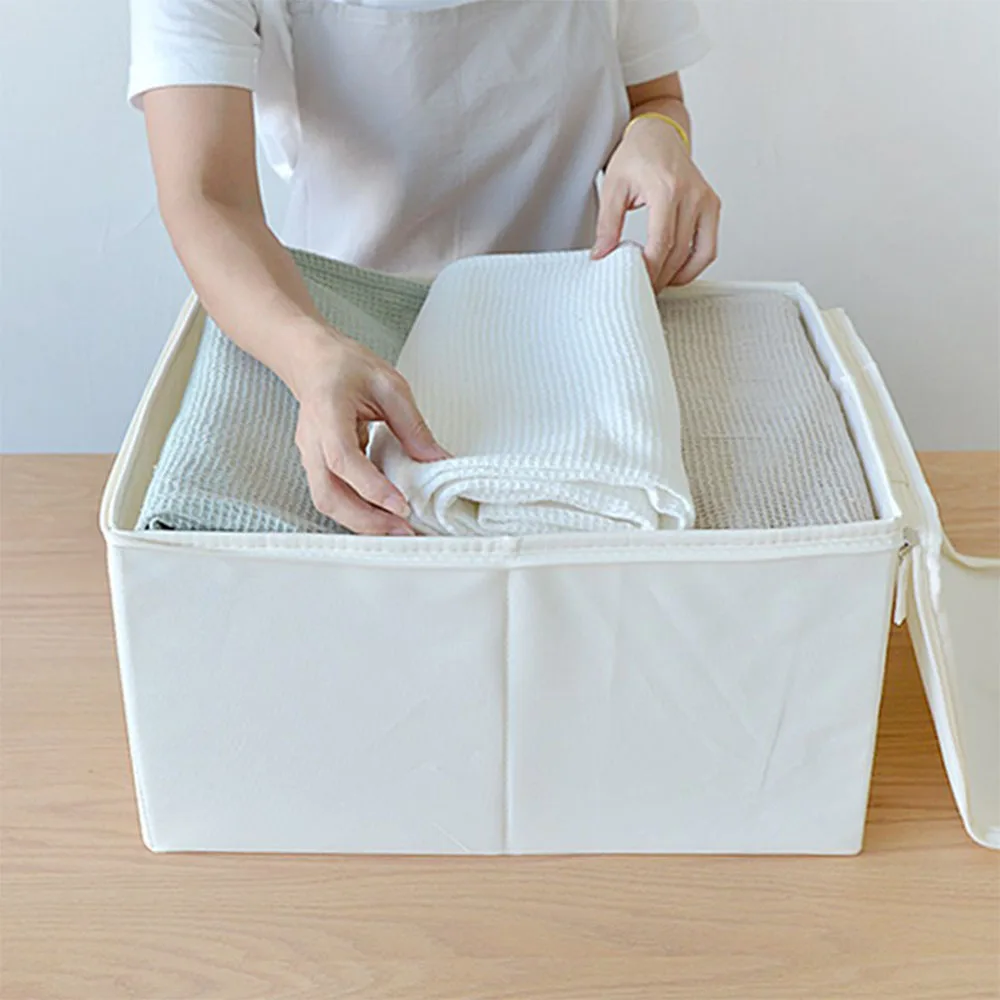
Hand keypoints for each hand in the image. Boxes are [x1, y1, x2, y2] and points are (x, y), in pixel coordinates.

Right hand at [290, 329, 448, 534]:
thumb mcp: (389, 386)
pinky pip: (333, 497)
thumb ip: (412, 425)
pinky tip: (383, 515)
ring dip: (361, 522)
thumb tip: (436, 459)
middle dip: (366, 520)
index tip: (401, 504)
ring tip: (397, 529)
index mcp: (327, 413)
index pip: (343, 460)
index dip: (371, 487)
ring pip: (327, 502)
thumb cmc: (346, 367)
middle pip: (328, 495)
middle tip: (404, 529)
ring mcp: (310, 456)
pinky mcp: (317, 466)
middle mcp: (312, 441)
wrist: (312, 362)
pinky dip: (357, 512)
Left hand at [592, 116, 720, 290]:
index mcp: (666, 188)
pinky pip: (709, 247)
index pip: (661, 242)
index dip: (649, 268)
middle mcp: (692, 194)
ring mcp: (706, 201)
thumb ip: (607, 225)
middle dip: (660, 276)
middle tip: (641, 289)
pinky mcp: (712, 206)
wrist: (659, 135)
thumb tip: (601, 256)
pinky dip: (695, 265)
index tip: (635, 281)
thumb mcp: (613, 187)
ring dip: (678, 276)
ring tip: (658, 283)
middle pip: (678, 251)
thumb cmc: (636, 156)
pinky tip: (676, 272)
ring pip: (698, 254)